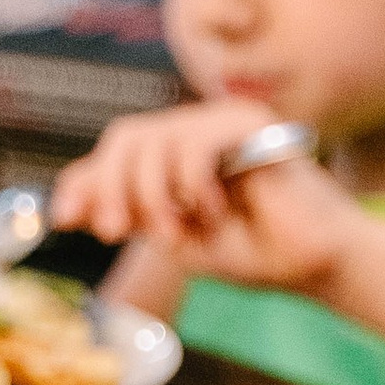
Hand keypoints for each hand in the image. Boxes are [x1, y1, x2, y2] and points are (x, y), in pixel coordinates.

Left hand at [51, 101, 367, 297]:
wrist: (318, 264)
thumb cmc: (259, 253)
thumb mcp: (177, 238)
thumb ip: (130, 215)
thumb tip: (67, 209)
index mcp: (180, 152)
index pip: (119, 151)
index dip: (86, 179)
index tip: (66, 219)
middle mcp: (198, 128)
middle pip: (126, 138)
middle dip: (110, 188)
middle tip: (114, 233)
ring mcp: (223, 120)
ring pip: (154, 140)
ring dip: (152, 195)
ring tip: (174, 234)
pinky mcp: (249, 122)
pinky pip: (193, 143)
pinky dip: (191, 184)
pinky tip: (210, 211)